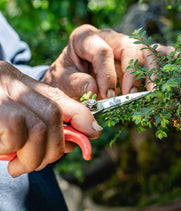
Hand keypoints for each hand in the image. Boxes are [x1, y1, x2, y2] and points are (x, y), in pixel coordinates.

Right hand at [0, 61, 101, 176]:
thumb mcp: (14, 112)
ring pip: (40, 128)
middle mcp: (12, 83)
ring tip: (19, 165)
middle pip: (55, 116)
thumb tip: (75, 140)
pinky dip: (14, 149)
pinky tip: (4, 153)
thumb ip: (43, 121)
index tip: (94, 134)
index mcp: (21, 83)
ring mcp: (0, 95)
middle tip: (40, 161)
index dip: (82, 117)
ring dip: (35, 155)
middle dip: (55, 146)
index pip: (61, 98)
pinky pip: (15, 134)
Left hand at [43, 25, 173, 99]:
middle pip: (130, 47)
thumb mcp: (61, 80)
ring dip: (153, 70)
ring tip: (155, 90)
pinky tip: (175, 61)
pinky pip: (154, 51)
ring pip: (146, 49)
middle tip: (135, 95)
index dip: (108, 75)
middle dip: (135, 73)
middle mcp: (109, 37)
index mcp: (85, 39)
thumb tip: (96, 88)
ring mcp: (124, 44)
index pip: (102, 52)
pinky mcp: (135, 54)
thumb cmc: (66, 77)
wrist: (70, 75)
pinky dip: (165, 56)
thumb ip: (75, 83)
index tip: (108, 95)